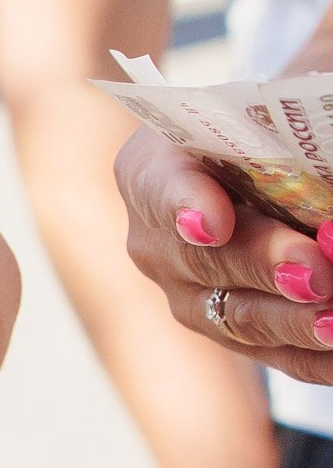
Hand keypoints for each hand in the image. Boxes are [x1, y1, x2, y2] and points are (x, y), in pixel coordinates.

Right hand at [117, 124, 332, 379]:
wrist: (271, 163)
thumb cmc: (276, 123)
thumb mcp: (281, 112)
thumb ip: (297, 133)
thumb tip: (326, 194)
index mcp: (152, 167)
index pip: (160, 185)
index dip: (185, 206)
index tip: (214, 223)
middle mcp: (157, 240)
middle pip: (205, 260)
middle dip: (265, 267)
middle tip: (317, 272)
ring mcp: (188, 295)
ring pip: (238, 318)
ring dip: (295, 322)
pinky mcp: (231, 335)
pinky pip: (277, 355)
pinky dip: (317, 355)